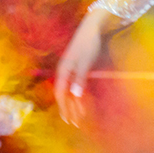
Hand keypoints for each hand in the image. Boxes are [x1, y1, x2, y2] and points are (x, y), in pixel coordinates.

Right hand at [55, 9, 115, 126]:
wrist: (92, 28)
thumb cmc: (88, 44)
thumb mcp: (84, 62)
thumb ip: (79, 78)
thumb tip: (75, 94)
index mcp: (63, 70)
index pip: (61, 93)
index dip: (64, 107)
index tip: (69, 120)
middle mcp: (65, 72)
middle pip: (65, 95)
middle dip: (69, 110)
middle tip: (75, 124)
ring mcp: (71, 70)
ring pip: (70, 91)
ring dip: (74, 104)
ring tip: (79, 117)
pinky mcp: (78, 68)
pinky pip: (76, 86)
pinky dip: (79, 95)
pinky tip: (82, 102)